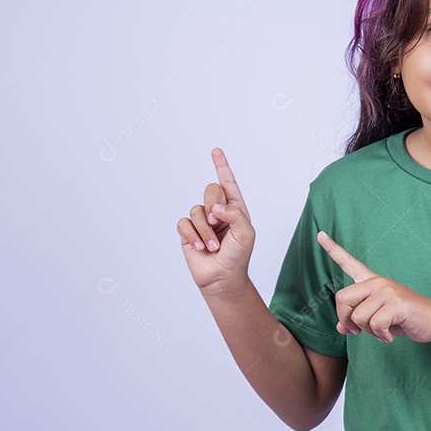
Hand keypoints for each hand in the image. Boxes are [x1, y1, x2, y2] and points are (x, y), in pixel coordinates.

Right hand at [177, 148, 255, 294]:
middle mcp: (217, 211)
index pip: (228, 183)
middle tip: (218, 223)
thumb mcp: (246, 233)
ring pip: (196, 210)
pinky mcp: (188, 232)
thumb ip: (235, 214)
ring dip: (205, 230)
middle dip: (213, 206)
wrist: (222, 278)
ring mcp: (202, 221)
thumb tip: (215, 207)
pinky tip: (200, 247)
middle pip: (210, 190)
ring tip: (213, 246)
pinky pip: (184, 223)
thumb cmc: (238, 256)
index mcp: (235, 208)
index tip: (216, 151)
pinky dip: (192, 235)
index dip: (221, 166)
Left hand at [316, 230, 430, 343]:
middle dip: (346, 319)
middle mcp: (377, 282)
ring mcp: (387, 291)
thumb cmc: (404, 319)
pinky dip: (380, 336)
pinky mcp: (396, 303)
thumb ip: (357, 321)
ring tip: (382, 332)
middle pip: (342, 298)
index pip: (348, 262)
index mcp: (371, 281)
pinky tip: (389, 336)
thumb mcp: (376, 320)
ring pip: (358, 317)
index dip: (332, 249)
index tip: (320, 235)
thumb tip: (340, 328)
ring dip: (368, 332)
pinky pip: (375, 325)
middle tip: (358, 330)